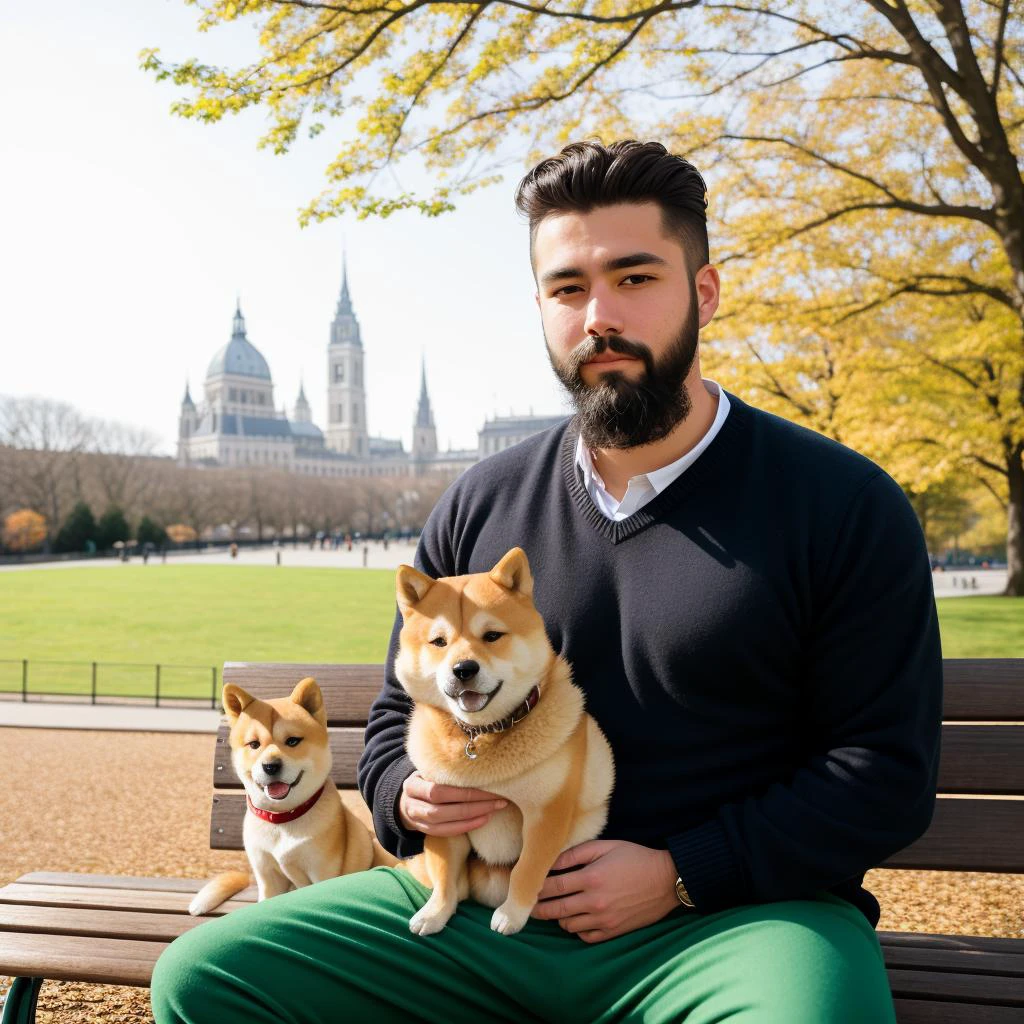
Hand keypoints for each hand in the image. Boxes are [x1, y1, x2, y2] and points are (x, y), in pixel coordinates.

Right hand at [398, 770, 507, 835]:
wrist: (407, 798)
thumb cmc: (424, 778)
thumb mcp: (427, 769)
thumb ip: (444, 769)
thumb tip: (478, 762)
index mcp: (412, 785)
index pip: (438, 790)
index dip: (464, 791)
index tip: (489, 786)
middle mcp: (412, 805)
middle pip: (443, 809)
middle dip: (473, 806)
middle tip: (499, 800)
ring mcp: (418, 821)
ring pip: (445, 824)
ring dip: (472, 818)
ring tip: (493, 810)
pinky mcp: (426, 831)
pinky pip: (446, 832)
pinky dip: (466, 827)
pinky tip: (483, 820)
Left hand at [530, 840, 679, 942]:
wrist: (666, 880)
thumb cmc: (635, 857)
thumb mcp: (606, 846)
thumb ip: (576, 853)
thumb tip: (551, 861)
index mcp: (591, 878)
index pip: (553, 886)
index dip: (536, 887)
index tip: (526, 886)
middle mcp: (595, 902)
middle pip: (556, 909)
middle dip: (538, 908)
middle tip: (527, 906)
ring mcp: (604, 920)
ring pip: (568, 925)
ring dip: (558, 917)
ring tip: (553, 909)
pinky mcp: (613, 931)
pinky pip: (586, 936)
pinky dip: (576, 929)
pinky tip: (575, 919)